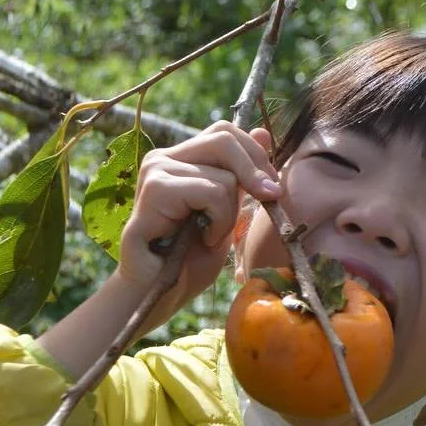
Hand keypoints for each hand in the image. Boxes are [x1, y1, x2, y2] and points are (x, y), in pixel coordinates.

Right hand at [119, 121, 279, 317]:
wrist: (160, 294)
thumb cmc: (190, 259)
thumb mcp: (228, 211)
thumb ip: (242, 175)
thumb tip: (263, 132)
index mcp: (180, 159)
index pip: (225, 132)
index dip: (255, 155)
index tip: (271, 190)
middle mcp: (164, 158)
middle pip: (225, 139)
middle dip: (254, 174)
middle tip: (265, 201)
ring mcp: (156, 171)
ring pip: (225, 176)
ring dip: (229, 215)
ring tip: (208, 235)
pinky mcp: (154, 190)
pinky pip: (212, 193)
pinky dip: (219, 221)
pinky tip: (201, 238)